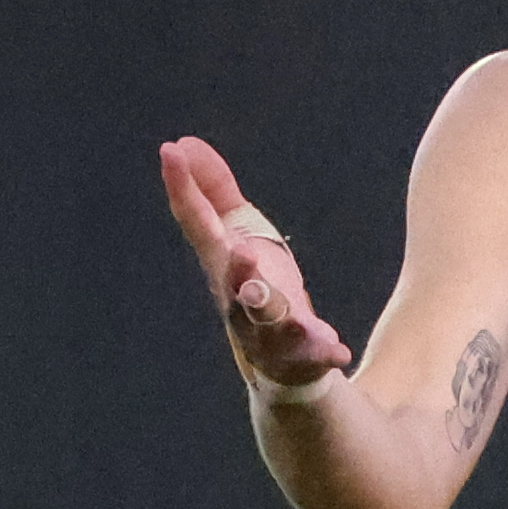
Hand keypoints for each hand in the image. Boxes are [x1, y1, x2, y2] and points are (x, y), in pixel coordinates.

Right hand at [160, 137, 351, 397]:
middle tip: (240, 248)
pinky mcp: (300, 352)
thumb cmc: (252, 287)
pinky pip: (311, 354)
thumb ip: (213, 188)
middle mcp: (237, 297)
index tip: (169, 151)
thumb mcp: (234, 231)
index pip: (197, 222)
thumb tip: (183, 144)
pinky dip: (322, 351)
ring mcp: (267, 328)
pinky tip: (338, 349)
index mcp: (221, 263)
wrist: (278, 364)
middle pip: (229, 280)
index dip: (182, 187)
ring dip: (265, 307)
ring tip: (265, 291)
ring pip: (264, 320)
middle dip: (234, 266)